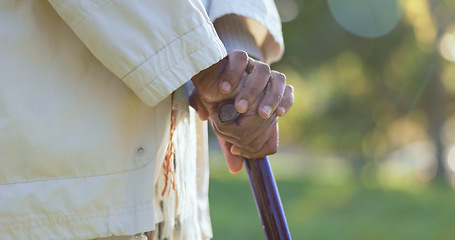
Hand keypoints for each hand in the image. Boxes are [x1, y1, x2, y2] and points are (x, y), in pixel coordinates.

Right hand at [190, 50, 293, 172]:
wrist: (205, 78)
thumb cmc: (219, 105)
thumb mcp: (226, 126)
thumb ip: (233, 144)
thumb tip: (237, 169)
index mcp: (266, 90)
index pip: (286, 92)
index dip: (286, 101)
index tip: (281, 114)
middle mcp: (262, 75)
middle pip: (278, 81)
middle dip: (271, 99)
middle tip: (261, 115)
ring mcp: (250, 64)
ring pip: (263, 70)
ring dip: (253, 89)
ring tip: (240, 106)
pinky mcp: (233, 55)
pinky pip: (239, 59)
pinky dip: (233, 73)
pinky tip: (224, 89)